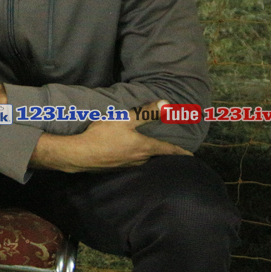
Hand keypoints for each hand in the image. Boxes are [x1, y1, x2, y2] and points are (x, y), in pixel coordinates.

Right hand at [30, 100, 192, 172]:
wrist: (79, 155)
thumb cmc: (103, 135)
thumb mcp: (124, 119)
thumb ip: (145, 112)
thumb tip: (167, 103)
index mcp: (145, 147)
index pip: (168, 150)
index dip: (180, 151)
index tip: (191, 155)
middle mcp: (139, 159)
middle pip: (154, 155)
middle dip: (159, 151)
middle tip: (163, 145)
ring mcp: (126, 165)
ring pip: (140, 159)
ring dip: (143, 154)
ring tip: (141, 148)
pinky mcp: (114, 168)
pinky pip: (127, 162)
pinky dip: (129, 156)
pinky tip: (120, 152)